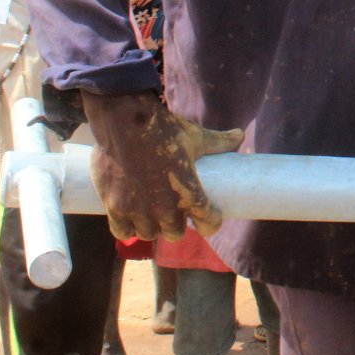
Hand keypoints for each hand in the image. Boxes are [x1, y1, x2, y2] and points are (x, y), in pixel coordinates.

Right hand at [82, 90, 243, 241]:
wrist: (125, 120)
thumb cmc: (163, 128)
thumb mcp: (195, 136)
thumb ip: (219, 141)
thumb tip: (240, 134)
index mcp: (189, 193)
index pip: (209, 224)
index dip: (211, 221)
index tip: (210, 216)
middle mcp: (164, 208)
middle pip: (175, 233)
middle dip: (177, 224)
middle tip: (175, 212)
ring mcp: (138, 210)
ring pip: (149, 234)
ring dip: (152, 226)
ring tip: (152, 213)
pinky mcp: (115, 207)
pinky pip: (123, 232)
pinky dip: (128, 227)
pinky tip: (131, 218)